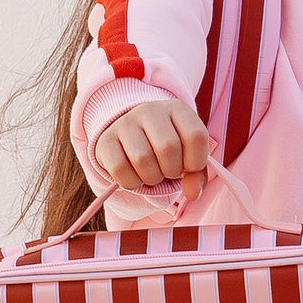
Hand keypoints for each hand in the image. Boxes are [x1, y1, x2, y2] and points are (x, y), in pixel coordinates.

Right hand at [93, 100, 210, 201]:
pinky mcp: (106, 140)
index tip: (189, 166)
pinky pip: (120, 169)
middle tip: (168, 170)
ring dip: (152, 178)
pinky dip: (131, 182)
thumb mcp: (187, 157)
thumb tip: (192, 194)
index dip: (196, 161)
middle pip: (168, 147)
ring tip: (153, 173)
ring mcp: (125, 123)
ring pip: (142, 159)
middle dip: (172, 170)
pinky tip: (135, 176)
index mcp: (177, 109)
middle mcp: (150, 110)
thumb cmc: (168, 150)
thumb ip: (197, 175)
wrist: (133, 137)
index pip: (195, 136)